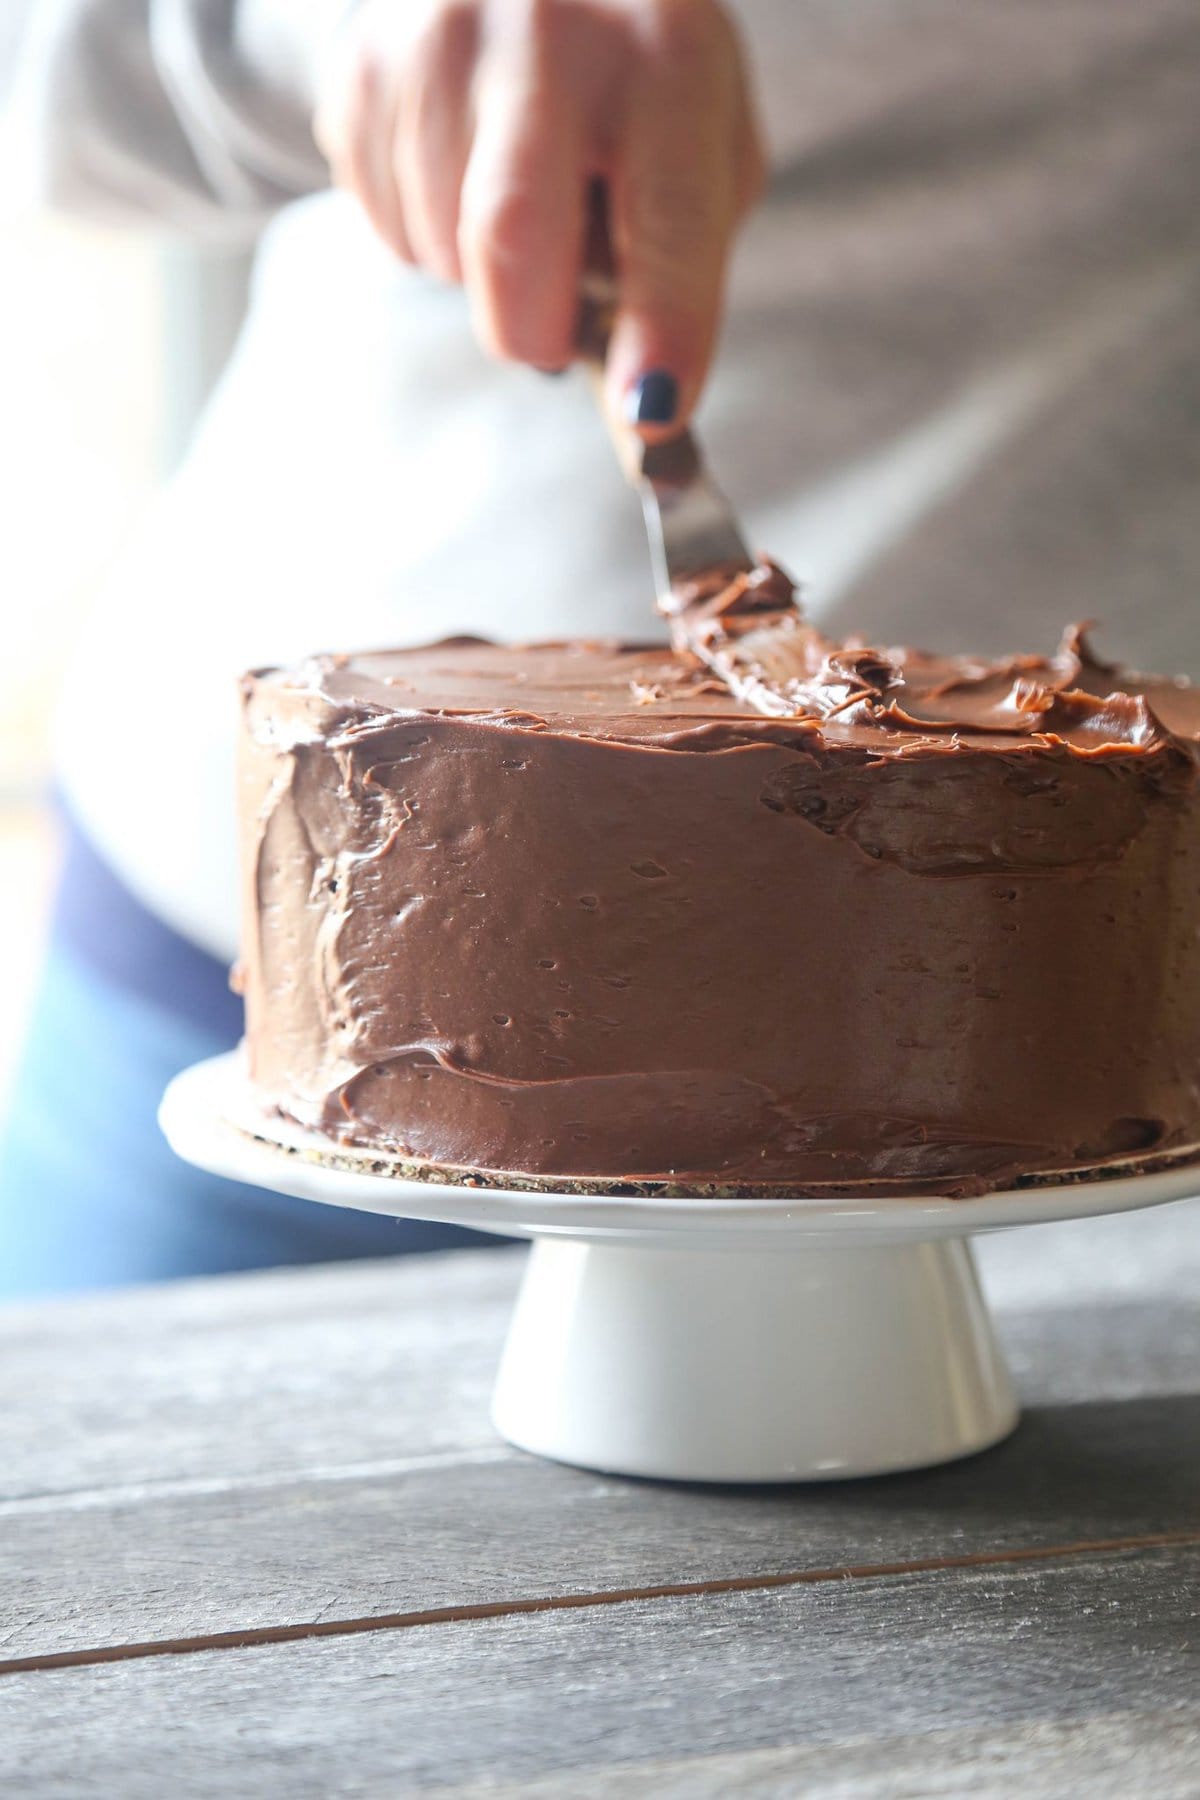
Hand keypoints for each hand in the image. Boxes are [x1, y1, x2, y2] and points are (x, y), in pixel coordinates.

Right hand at [315, 0, 764, 436]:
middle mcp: (547, 29)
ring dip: (483, 275)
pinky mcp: (365, 71)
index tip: (650, 415)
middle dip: (533, 329)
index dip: (661, 328)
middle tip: (553, 334)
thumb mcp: (700, 143)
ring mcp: (438, 40)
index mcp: (664, 53)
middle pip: (512, 238)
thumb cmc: (630, 82)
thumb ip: (680, 261)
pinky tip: (462, 173)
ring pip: (444, 252)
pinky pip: (391, 228)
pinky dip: (433, 237)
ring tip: (516, 199)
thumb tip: (645, 405)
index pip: (665, 217)